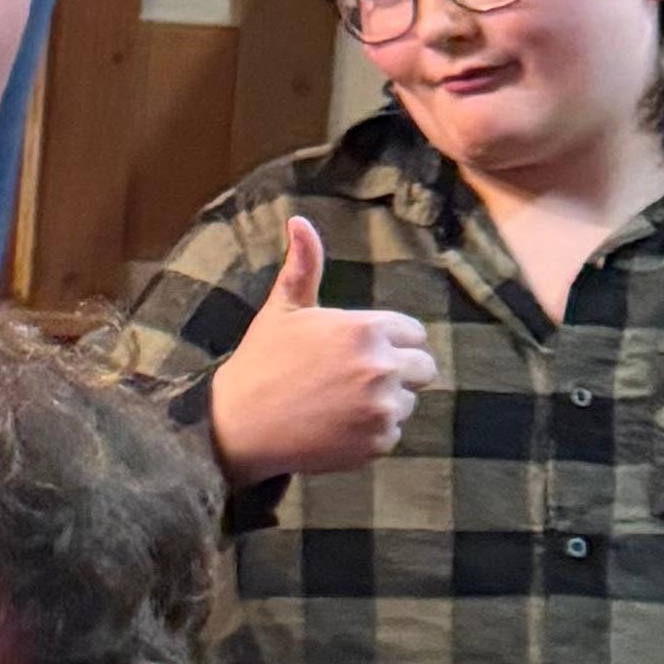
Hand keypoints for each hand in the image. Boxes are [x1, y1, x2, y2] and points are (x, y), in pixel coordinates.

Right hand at [204, 218, 432, 482]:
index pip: (414, 334)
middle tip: (353, 380)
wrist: (239, 424)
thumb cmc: (261, 361)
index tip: (356, 352)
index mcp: (365, 329)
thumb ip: (304, 266)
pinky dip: (371, 433)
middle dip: (398, 372)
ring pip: (408, 401)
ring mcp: (382, 408)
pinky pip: (394, 433)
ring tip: (340, 404)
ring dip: (383, 403)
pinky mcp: (378, 442)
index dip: (388, 341)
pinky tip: (337, 427)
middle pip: (424, 368)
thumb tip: (299, 221)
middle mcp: (381, 367)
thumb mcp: (283, 309)